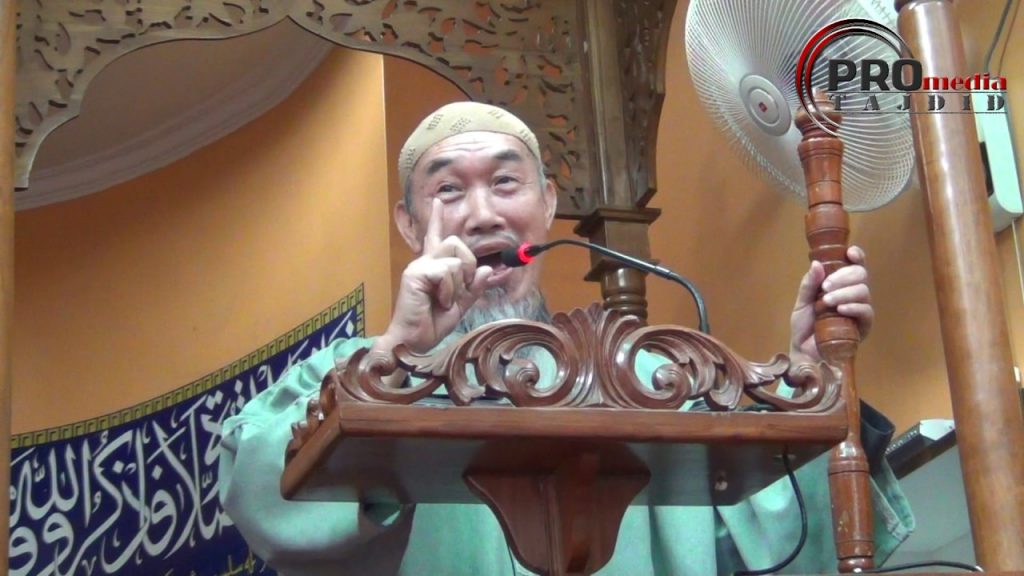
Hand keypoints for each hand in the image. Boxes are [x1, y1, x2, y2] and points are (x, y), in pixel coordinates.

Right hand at [372, 198, 493, 355]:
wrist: (415, 342)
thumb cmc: (433, 324)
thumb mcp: (461, 304)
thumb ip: (475, 287)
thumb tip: (489, 270)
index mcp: (434, 267)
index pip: (438, 237)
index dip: (438, 219)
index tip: (438, 201)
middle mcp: (425, 262)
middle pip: (456, 242)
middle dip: (468, 265)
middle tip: (460, 289)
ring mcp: (419, 266)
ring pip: (455, 259)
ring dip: (458, 285)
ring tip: (445, 301)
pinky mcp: (415, 273)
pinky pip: (446, 272)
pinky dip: (449, 291)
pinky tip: (439, 302)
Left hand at [789, 246, 872, 365]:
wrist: (803, 351)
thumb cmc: (804, 326)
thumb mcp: (802, 302)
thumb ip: (809, 284)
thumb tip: (817, 264)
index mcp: (840, 285)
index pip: (855, 266)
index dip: (856, 257)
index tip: (850, 253)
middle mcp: (853, 295)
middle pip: (861, 275)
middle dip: (843, 277)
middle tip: (826, 287)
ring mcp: (860, 310)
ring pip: (863, 292)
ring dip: (844, 293)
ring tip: (827, 301)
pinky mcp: (863, 326)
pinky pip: (866, 311)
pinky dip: (853, 307)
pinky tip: (841, 309)